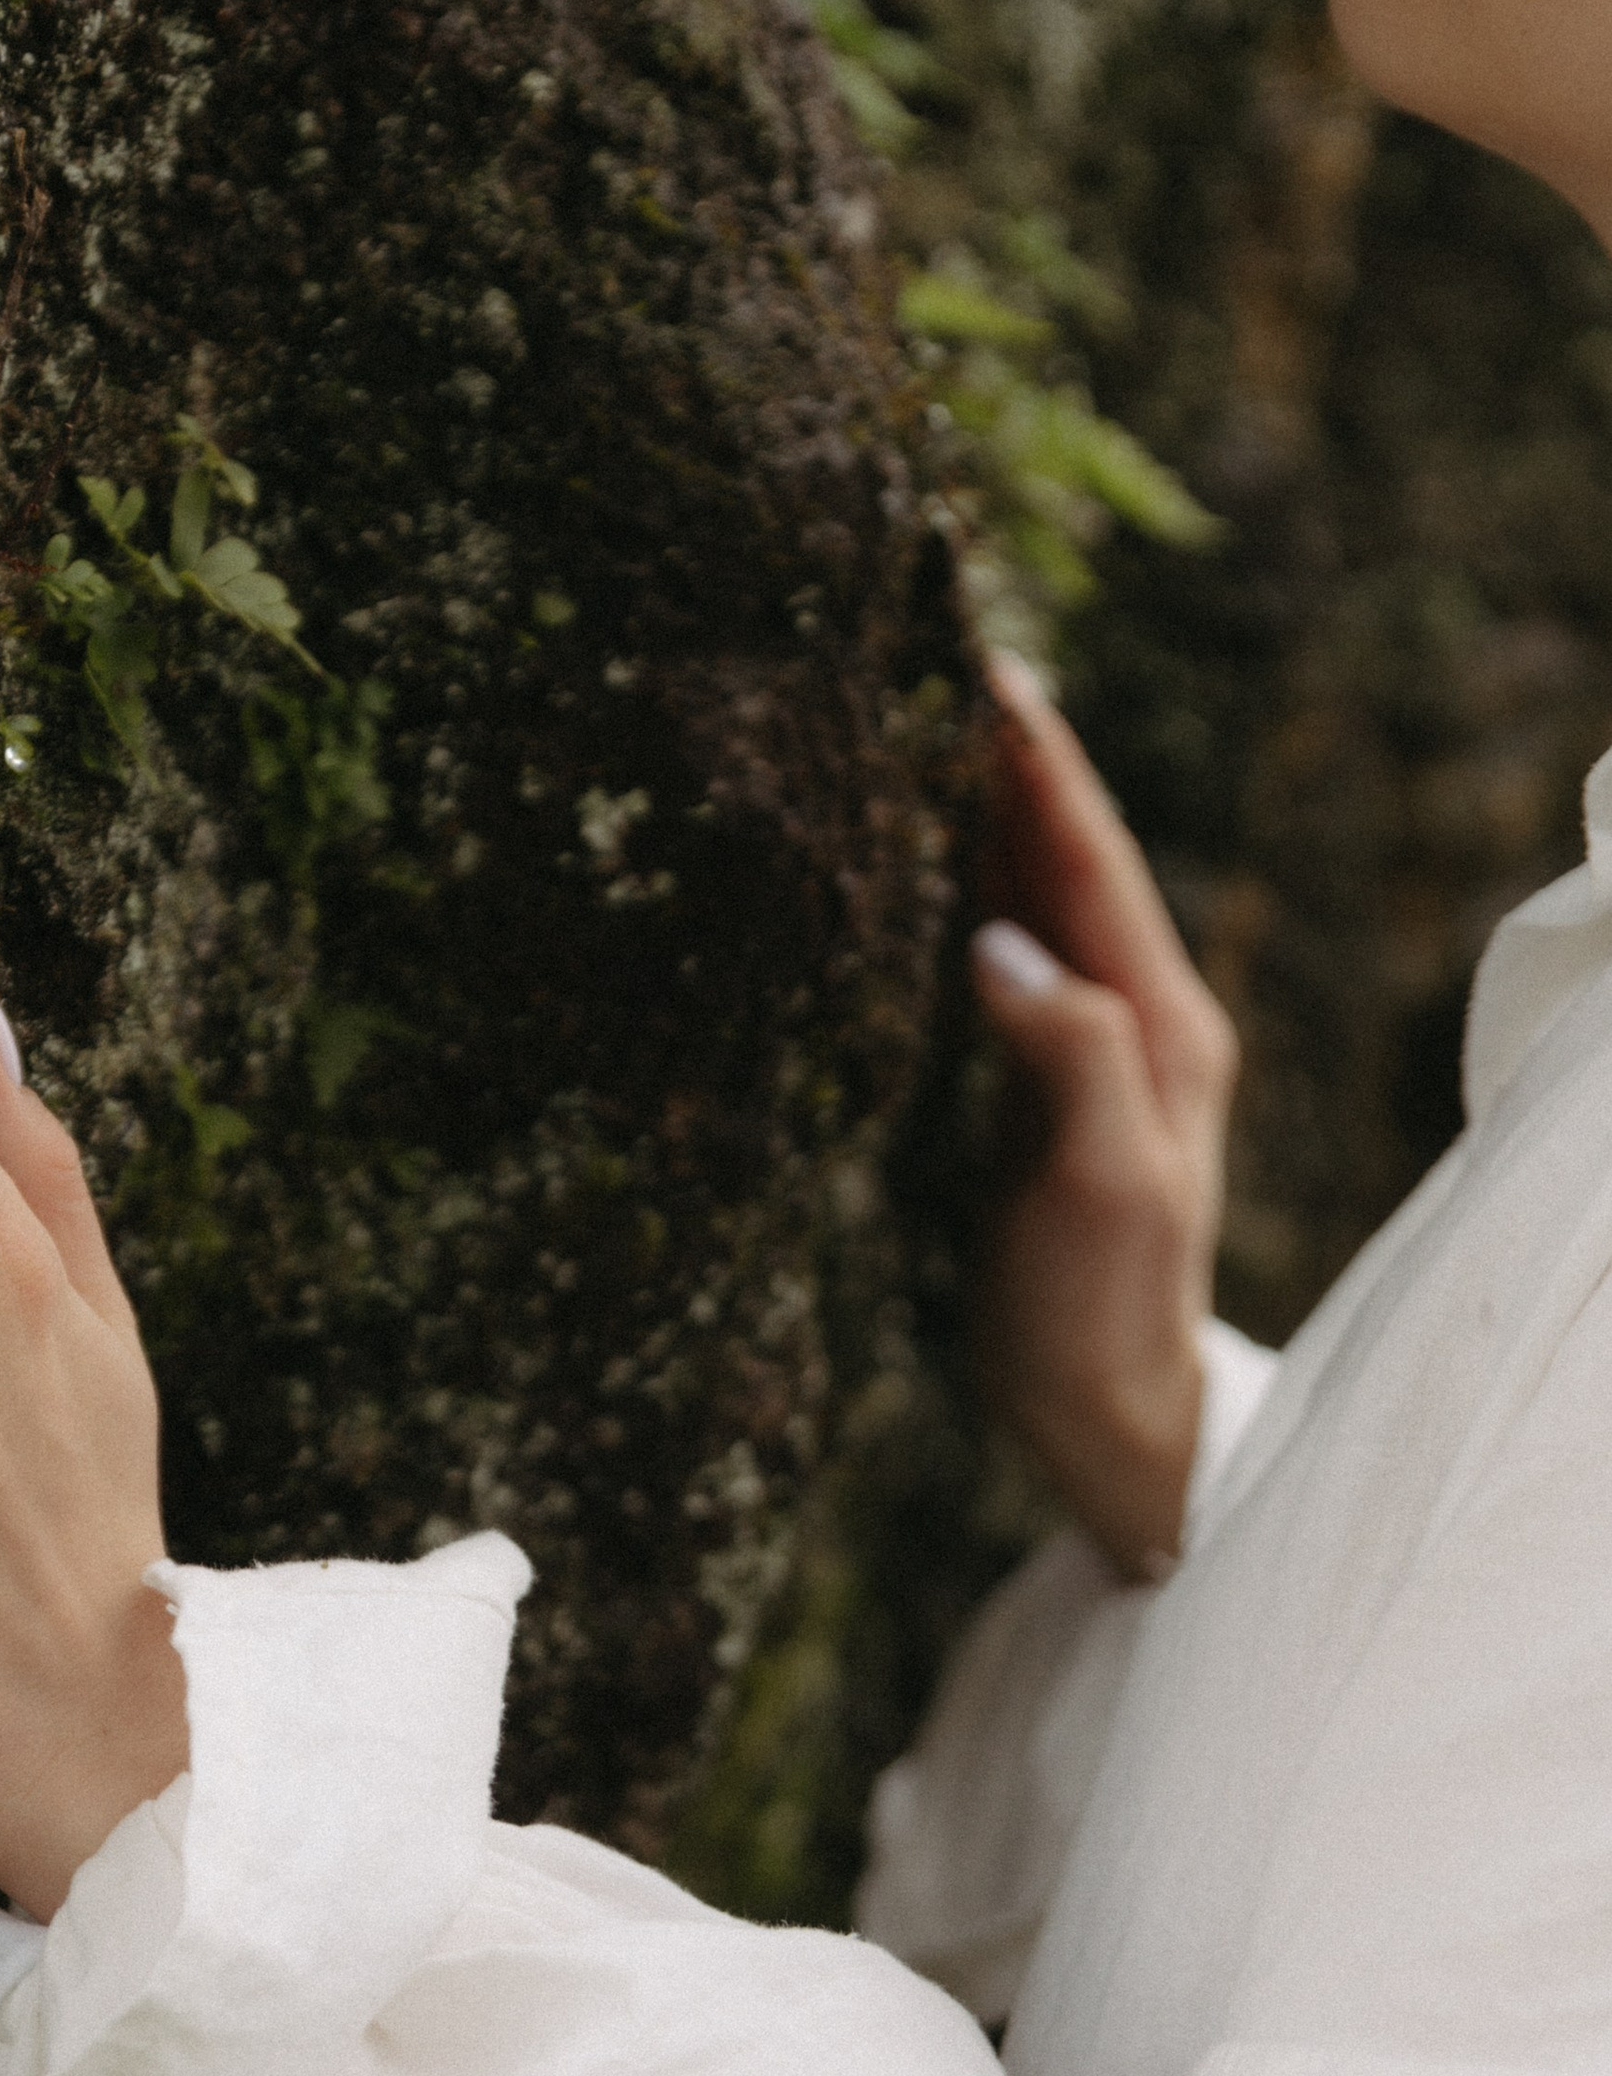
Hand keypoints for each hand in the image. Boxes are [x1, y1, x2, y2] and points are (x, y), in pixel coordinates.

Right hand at [971, 656, 1238, 1580]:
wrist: (1105, 1421)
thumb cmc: (1101, 1318)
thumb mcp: (1099, 1189)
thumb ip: (1067, 1058)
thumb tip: (998, 942)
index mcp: (1160, 1025)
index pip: (1093, 861)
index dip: (1039, 764)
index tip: (986, 669)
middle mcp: (1134, 1019)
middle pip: (1068, 856)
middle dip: (1007, 757)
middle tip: (938, 654)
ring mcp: (1088, 1050)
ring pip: (1034, 897)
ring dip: (983, 811)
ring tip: (920, 721)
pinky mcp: (1039, 1084)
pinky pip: (1003, 954)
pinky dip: (962, 887)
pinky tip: (914, 856)